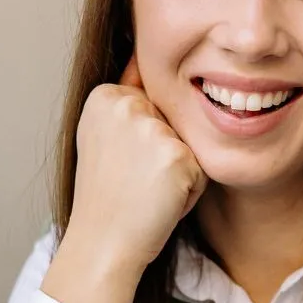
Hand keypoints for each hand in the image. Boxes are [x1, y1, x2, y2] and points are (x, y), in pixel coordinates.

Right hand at [42, 58, 206, 302]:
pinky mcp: (176, 154)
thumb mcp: (104, 140)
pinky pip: (200, 169)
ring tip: (146, 192)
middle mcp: (125, 103)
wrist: (102, 244)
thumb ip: (126, 105)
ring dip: (179, 172)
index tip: (119, 166)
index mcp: (103, 95)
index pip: (150, 103)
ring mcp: (151, 128)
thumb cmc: (106, 200)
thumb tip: (142, 58)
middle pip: (172, 122)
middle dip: (163, 153)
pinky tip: (161, 201)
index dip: (142, 142)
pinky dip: (189, 191)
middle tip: (132, 182)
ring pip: (189, 145)